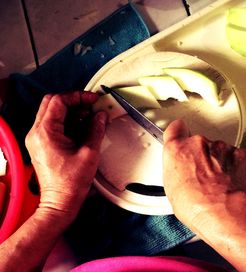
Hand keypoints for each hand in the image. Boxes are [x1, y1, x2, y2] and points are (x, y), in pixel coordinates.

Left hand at [25, 91, 106, 218]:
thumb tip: (101, 116)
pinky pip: (52, 124)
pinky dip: (67, 121)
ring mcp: (37, 139)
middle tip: (90, 105)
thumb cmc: (71, 183)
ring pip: (52, 112)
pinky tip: (81, 127)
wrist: (59, 203)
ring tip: (89, 117)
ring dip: (71, 111)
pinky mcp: (42, 144)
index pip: (58, 101)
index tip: (92, 99)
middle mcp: (36, 133)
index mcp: (45, 133)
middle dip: (73, 101)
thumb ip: (96, 130)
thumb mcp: (89, 153)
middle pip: (52, 103)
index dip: (78, 96)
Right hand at [162, 120, 245, 269]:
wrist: (226, 215)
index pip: (176, 128)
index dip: (178, 133)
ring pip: (217, 150)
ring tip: (216, 182)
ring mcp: (220, 147)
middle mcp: (198, 143)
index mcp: (177, 149)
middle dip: (199, 154)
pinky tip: (229, 182)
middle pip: (198, 142)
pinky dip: (233, 166)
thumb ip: (175, 167)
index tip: (181, 137)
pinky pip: (234, 157)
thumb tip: (180, 169)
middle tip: (200, 173)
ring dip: (216, 161)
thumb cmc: (197, 206)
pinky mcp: (240, 154)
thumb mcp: (171, 187)